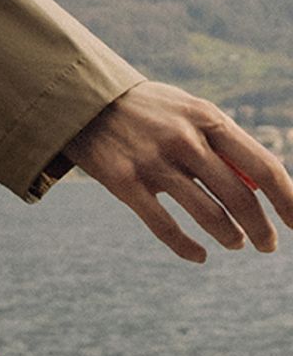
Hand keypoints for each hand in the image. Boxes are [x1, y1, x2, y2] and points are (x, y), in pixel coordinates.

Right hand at [61, 80, 292, 261]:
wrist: (84, 100)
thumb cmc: (149, 111)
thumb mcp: (190, 112)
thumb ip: (222, 143)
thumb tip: (259, 187)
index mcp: (207, 118)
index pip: (263, 165)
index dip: (288, 199)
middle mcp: (184, 140)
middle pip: (239, 196)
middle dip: (261, 228)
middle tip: (268, 246)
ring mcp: (153, 162)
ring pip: (207, 214)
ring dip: (230, 237)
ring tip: (236, 243)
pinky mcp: (124, 183)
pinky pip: (164, 226)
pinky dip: (187, 247)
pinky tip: (200, 255)